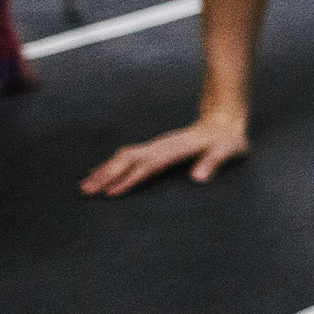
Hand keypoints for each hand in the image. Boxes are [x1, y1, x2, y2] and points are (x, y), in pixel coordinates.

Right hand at [81, 112, 249, 196]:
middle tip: (87, 190)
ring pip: (124, 157)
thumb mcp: (228, 150)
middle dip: (107, 174)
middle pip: (128, 159)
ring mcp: (156, 146)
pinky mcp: (155, 148)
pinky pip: (128, 156)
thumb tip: (199, 178)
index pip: (148, 166)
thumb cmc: (227, 140)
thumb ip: (214, 162)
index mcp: (175, 149)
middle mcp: (161, 146)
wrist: (222, 121)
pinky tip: (101, 174)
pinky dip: (112, 165)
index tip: (111, 191)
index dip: (130, 178)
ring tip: (85, 185)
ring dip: (105, 170)